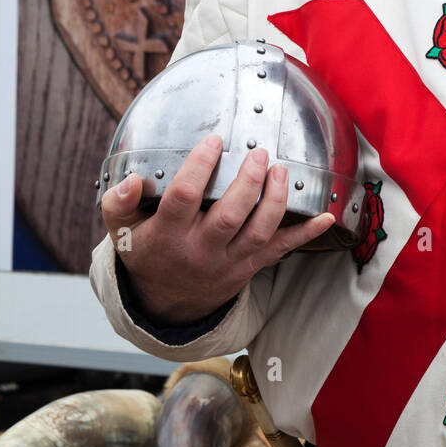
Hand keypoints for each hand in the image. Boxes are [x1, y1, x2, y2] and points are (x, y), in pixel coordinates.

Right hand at [101, 134, 334, 324]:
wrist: (164, 306)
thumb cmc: (147, 254)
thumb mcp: (122, 231)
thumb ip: (118, 203)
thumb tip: (130, 179)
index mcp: (169, 235)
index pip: (185, 198)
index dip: (200, 166)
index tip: (214, 140)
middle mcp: (201, 250)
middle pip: (230, 216)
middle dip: (248, 182)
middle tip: (259, 153)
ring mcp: (229, 261)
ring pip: (259, 234)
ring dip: (275, 201)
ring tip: (281, 170)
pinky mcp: (249, 268)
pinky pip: (281, 251)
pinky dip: (306, 235)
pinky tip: (326, 218)